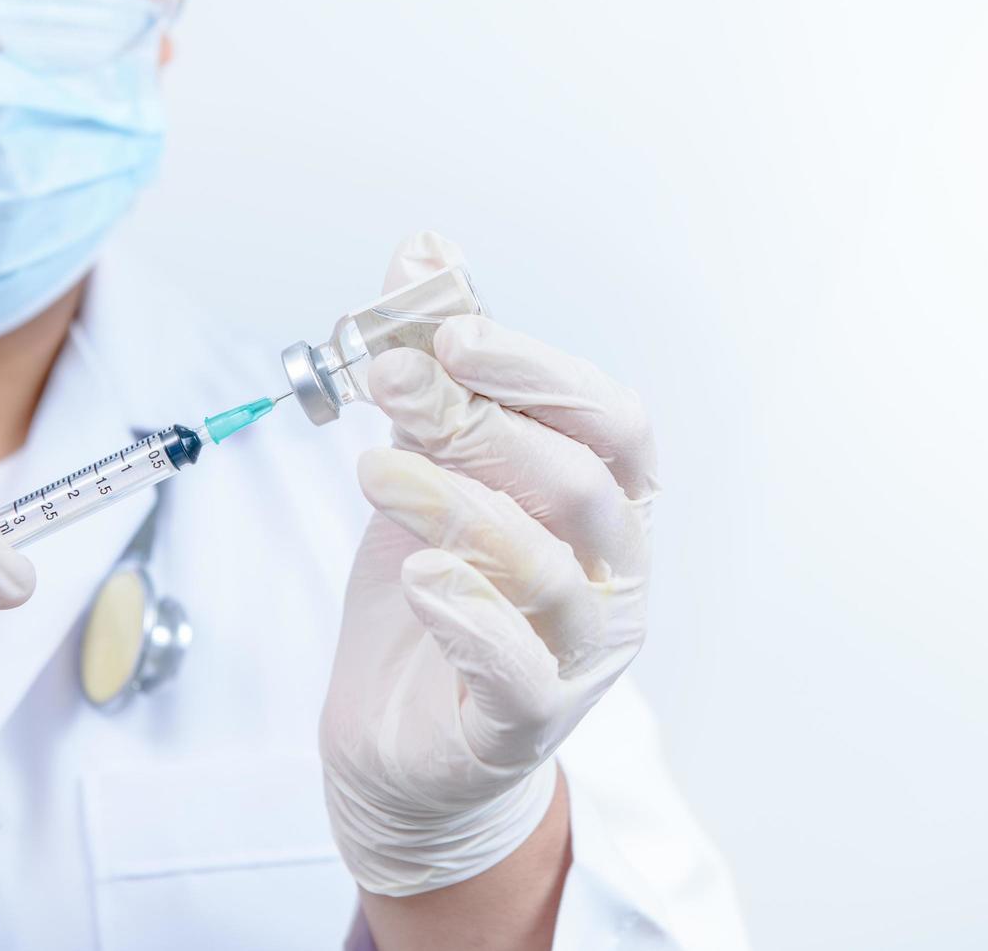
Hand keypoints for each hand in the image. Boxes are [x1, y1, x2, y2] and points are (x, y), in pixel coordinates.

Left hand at [321, 233, 657, 896]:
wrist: (401, 737)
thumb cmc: (432, 596)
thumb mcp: (425, 469)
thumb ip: (437, 372)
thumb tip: (424, 249)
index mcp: (605, 503)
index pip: (607, 419)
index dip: (538, 369)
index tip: (452, 332)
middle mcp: (613, 574)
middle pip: (578, 483)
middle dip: (483, 421)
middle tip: (390, 380)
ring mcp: (580, 654)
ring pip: (545, 567)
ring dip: (458, 505)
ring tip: (375, 472)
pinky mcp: (530, 722)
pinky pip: (520, 670)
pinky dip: (471, 618)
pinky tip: (418, 578)